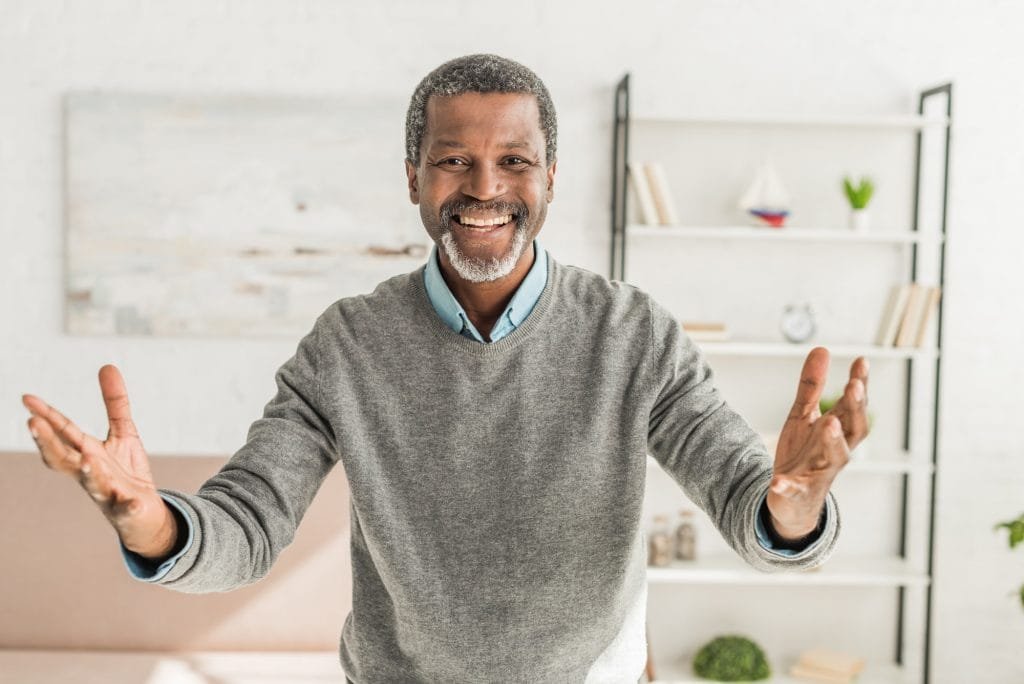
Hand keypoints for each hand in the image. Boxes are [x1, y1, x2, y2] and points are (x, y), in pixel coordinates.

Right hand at [22, 365, 177, 558]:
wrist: (143, 515)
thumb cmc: (125, 473)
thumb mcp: (124, 433)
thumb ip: (115, 403)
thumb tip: (107, 365)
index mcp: (86, 453)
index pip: (63, 433)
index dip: (46, 416)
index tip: (27, 399)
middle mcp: (90, 473)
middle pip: (64, 459)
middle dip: (49, 443)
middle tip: (34, 424)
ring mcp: (107, 493)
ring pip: (92, 484)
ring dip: (89, 472)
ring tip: (89, 459)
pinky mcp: (128, 509)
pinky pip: (128, 508)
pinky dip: (130, 505)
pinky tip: (136, 501)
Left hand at [767, 347, 869, 539]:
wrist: (791, 501)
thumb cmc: (803, 454)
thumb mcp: (803, 416)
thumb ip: (811, 386)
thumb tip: (822, 349)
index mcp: (838, 432)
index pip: (853, 406)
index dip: (860, 386)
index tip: (862, 361)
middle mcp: (835, 452)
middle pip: (853, 430)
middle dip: (855, 408)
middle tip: (854, 386)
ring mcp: (818, 473)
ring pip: (832, 458)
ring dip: (832, 440)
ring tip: (829, 422)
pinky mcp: (796, 492)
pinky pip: (793, 489)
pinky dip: (787, 485)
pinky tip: (777, 481)